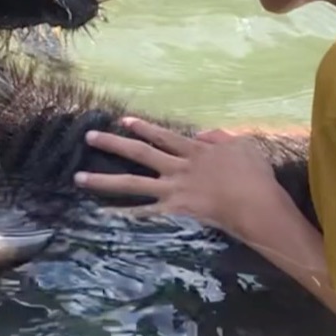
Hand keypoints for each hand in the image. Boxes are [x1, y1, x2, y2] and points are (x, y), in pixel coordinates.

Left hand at [74, 116, 286, 237]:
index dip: (143, 127)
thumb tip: (203, 134)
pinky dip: (125, 215)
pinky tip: (105, 216)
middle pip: (140, 152)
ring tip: (79, 177)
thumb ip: (220, 138)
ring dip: (104, 180)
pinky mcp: (175, 211)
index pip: (163, 136)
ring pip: (133, 183)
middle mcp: (178, 167)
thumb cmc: (254, 176)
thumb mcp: (242, 146)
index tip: (122, 120)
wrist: (255, 203)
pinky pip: (145, 214)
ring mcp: (174, 190)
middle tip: (89, 136)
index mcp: (194, 150)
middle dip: (113, 143)